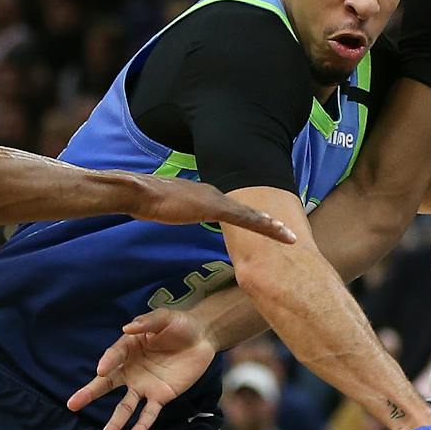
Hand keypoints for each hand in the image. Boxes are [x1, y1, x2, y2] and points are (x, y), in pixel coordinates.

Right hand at [66, 308, 217, 429]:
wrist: (202, 337)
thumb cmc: (179, 325)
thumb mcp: (164, 318)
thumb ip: (147, 322)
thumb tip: (127, 328)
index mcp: (128, 349)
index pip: (113, 356)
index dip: (107, 362)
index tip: (101, 370)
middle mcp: (131, 370)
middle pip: (107, 385)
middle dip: (89, 394)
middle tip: (72, 404)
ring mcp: (144, 386)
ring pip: (125, 408)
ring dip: (114, 424)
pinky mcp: (160, 396)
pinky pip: (149, 414)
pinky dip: (141, 427)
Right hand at [131, 176, 296, 243]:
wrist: (141, 194)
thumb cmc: (148, 202)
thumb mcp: (166, 207)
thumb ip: (176, 209)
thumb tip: (172, 213)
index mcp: (205, 196)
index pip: (233, 208)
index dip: (250, 218)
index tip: (266, 226)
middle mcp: (214, 194)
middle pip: (246, 210)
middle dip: (267, 222)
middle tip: (287, 233)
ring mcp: (215, 199)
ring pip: (250, 214)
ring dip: (270, 225)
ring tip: (288, 235)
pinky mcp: (213, 207)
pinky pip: (242, 217)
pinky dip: (260, 224)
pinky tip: (273, 229)